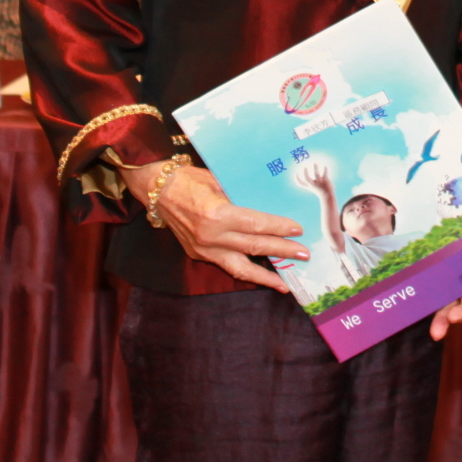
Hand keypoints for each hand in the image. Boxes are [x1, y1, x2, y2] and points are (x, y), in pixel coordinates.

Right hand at [135, 161, 308, 293]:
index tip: (298, 229)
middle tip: (303, 253)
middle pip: (254, 247)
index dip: (279, 228)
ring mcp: (203, 249)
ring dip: (266, 275)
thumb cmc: (191, 179)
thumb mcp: (220, 182)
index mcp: (217, 214)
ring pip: (240, 267)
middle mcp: (211, 236)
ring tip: (286, 282)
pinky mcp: (198, 255)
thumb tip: (270, 205)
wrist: (158, 189)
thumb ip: (242, 198)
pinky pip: (227, 266)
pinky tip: (261, 276)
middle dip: (281, 251)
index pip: (256, 225)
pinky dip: (245, 272)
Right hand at [294, 163, 334, 198]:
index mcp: (309, 186)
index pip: (300, 183)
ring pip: (316, 174)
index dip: (297, 179)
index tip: (296, 173)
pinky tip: (325, 166)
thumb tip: (309, 173)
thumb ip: (311, 181)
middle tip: (304, 167)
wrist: (327, 196)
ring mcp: (319, 182)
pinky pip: (325, 173)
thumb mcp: (313, 186)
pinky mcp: (325, 180)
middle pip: (307, 179)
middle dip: (305, 172)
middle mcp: (313, 184)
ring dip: (315, 168)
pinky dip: (325, 169)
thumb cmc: (319, 190)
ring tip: (315, 163)